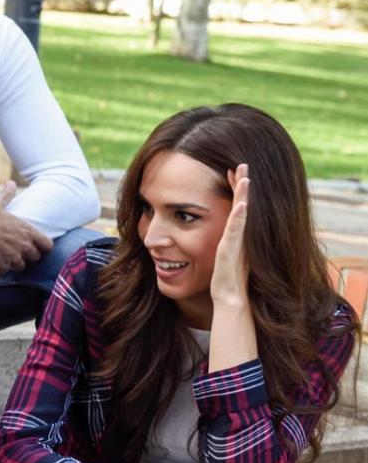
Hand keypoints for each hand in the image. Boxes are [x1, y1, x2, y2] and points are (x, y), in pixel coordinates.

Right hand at [0, 181, 52, 276]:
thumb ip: (7, 195)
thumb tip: (10, 183)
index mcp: (27, 231)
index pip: (48, 245)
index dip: (42, 247)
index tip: (35, 247)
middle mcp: (24, 245)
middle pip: (35, 258)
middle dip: (27, 256)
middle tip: (17, 253)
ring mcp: (13, 256)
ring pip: (20, 267)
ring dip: (13, 264)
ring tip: (4, 261)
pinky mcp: (1, 265)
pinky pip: (3, 273)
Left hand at [210, 164, 249, 309]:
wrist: (230, 298)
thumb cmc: (226, 279)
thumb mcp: (223, 254)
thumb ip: (224, 242)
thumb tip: (217, 234)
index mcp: (237, 234)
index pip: (238, 206)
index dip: (237, 189)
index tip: (235, 171)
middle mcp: (240, 235)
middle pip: (243, 204)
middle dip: (242, 184)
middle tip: (242, 164)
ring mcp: (237, 242)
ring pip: (242, 213)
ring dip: (242, 195)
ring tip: (245, 176)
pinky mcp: (232, 251)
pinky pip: (236, 231)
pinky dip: (239, 217)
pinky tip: (241, 204)